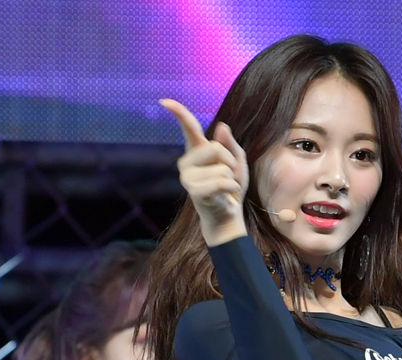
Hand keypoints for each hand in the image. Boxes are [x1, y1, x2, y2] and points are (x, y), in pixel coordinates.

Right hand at [160, 98, 248, 245]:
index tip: (164, 101)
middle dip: (230, 162)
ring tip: (225, 189)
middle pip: (217, 148)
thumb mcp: (237, 162)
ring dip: (231, 179)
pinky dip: (231, 188)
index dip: (179, 113)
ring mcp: (187, 177)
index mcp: (197, 150)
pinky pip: (222, 182)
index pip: (189, 127)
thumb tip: (222, 126)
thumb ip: (231, 144)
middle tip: (228, 176)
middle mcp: (187, 161)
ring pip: (222, 167)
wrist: (227, 216)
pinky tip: (226, 197)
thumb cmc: (230, 187)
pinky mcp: (194, 191)